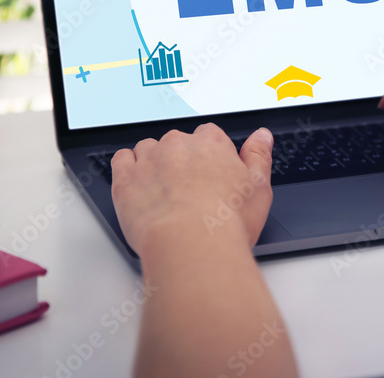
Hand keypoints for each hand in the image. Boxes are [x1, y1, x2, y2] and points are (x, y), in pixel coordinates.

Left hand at [110, 124, 273, 257]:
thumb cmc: (225, 222)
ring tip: (163, 193)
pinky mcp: (125, 179)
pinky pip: (122, 159)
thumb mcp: (259, 188)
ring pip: (148, 149)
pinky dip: (128, 168)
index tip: (210, 176)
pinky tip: (139, 185)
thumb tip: (261, 137)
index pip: (209, 136)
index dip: (210, 158)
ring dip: (154, 164)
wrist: (190, 246)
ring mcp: (149, 160)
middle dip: (181, 162)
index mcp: (211, 143)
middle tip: (189, 191)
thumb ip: (258, 156)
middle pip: (178, 143)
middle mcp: (178, 145)